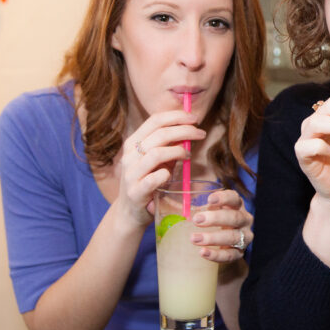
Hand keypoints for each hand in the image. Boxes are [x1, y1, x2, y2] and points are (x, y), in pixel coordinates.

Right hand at [117, 110, 204, 227]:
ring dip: (178, 151)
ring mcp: (131, 174)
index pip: (155, 120)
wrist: (129, 213)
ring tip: (188, 155)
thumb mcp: (157, 161)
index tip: (194, 118)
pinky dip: (166, 174)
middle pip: (160, 134)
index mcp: (133, 143)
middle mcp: (129, 156)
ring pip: (156, 153)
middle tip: (200, 133)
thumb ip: (169, 146)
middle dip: (184, 130)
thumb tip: (190, 130)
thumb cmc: (148, 182)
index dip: (176, 116)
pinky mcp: (136, 192)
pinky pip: (153, 179)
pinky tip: (171, 175)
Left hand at [190, 188, 252, 263]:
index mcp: (236, 205)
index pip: (234, 198)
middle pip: (234, 218)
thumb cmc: (211, 221)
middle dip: (215, 218)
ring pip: (233, 237)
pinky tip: (202, 252)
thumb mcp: (206, 209)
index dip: (224, 198)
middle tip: (196, 220)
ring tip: (194, 239)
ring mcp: (244, 237)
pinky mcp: (240, 253)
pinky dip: (216, 255)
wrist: (222, 244)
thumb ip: (192, 203)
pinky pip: (230, 255)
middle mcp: (244, 219)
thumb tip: (167, 192)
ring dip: (213, 238)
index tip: (209, 199)